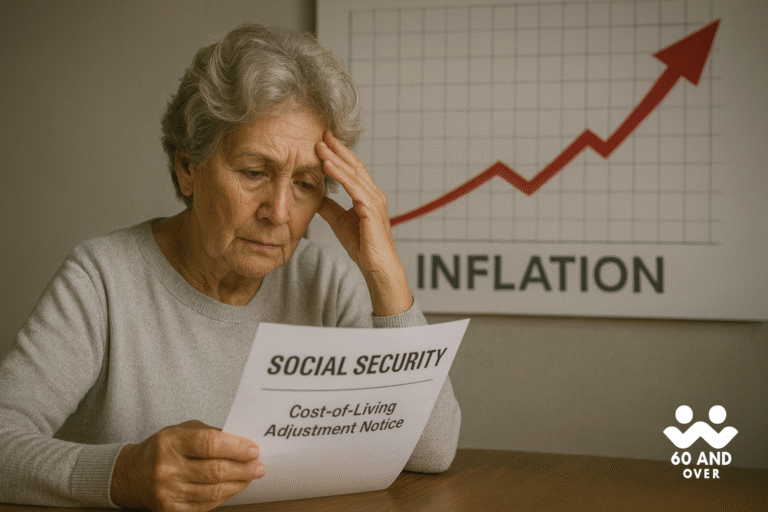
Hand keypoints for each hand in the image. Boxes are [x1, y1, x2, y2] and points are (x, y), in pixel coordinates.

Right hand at [110, 420, 264, 511]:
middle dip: (243, 469)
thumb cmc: (163, 448)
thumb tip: (242, 443)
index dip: (235, 447)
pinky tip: (234, 487)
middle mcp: (167, 468)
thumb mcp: (182, 430)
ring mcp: (167, 492)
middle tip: (259, 466)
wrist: (132, 474)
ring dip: (238, 484)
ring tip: (251, 476)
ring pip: (213, 491)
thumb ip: (210, 434)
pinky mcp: (170, 510)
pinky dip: (224, 496)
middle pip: (214, 470)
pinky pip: (205, 505)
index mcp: (170, 442)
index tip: (253, 449)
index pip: (209, 444)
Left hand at [316, 131, 412, 315]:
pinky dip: (340, 175)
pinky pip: (353, 188)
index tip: (323, 141)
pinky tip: (327, 165)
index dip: (338, 154)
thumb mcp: (340, 222)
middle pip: (354, 165)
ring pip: (353, 173)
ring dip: (335, 157)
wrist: (377, 266)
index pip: (352, 169)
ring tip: (319, 145)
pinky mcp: (370, 210)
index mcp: (367, 195)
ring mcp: (374, 200)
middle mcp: (373, 194)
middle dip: (337, 148)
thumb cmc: (363, 245)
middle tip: (321, 133)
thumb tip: (316, 197)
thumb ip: (330, 208)